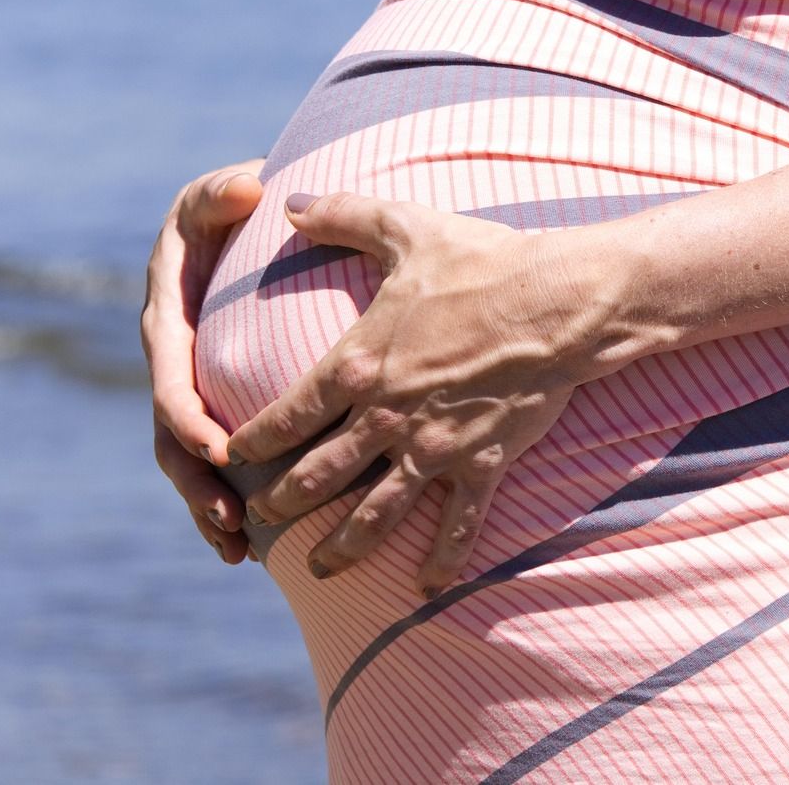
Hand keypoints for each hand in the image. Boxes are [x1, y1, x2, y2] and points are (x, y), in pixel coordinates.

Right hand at [142, 159, 264, 563]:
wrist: (237, 227)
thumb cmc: (230, 209)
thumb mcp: (219, 194)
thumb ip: (222, 194)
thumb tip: (248, 187)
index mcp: (168, 320)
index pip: (171, 377)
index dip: (190, 417)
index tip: (221, 450)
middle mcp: (170, 361)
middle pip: (172, 434)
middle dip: (198, 480)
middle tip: (232, 519)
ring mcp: (187, 386)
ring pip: (186, 460)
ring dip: (206, 505)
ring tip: (237, 549)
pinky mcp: (209, 401)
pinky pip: (208, 460)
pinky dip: (221, 502)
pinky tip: (246, 548)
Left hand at [228, 192, 600, 594]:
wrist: (557, 303)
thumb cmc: (482, 262)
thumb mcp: (404, 227)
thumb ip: (342, 215)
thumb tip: (293, 199)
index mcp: (357, 365)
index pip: (286, 414)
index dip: (252, 440)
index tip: (231, 456)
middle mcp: (384, 417)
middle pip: (317, 474)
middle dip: (283, 501)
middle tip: (262, 518)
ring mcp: (432, 448)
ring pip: (374, 511)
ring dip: (342, 544)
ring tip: (320, 569)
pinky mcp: (480, 464)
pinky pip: (457, 524)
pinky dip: (441, 560)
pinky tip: (425, 588)